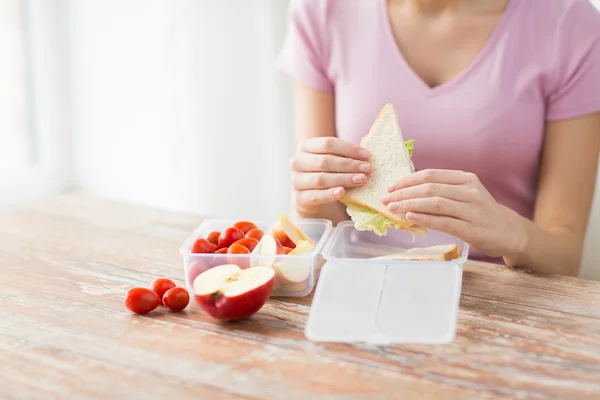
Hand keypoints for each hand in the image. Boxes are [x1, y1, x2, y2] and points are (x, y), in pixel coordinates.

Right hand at [290, 137, 371, 210]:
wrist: (311, 196)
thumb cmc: (326, 172)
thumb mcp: (332, 160)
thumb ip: (343, 155)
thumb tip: (366, 156)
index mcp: (305, 146)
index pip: (328, 144)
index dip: (349, 149)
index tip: (367, 156)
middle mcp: (297, 162)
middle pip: (325, 161)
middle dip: (349, 165)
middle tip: (367, 169)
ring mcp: (296, 180)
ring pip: (321, 179)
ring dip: (344, 179)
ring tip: (361, 180)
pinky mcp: (299, 198)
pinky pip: (315, 196)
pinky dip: (330, 194)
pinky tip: (342, 192)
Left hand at [382, 169, 527, 257]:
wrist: (508, 232)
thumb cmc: (479, 212)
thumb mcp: (464, 193)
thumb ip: (441, 190)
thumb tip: (406, 191)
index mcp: (465, 179)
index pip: (430, 175)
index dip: (407, 180)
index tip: (390, 186)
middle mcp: (470, 191)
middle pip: (430, 188)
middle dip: (404, 193)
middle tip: (386, 199)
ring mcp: (472, 210)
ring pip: (435, 203)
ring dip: (410, 205)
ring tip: (392, 208)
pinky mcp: (471, 229)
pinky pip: (444, 222)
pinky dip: (424, 219)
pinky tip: (409, 218)